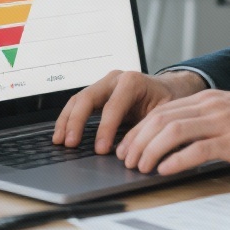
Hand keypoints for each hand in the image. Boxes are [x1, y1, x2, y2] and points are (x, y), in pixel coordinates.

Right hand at [52, 69, 205, 153]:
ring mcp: (104, 84)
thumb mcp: (165, 113)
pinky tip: (62, 135)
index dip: (105, 129)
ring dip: (66, 121)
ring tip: (60, 141)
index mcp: (133, 81)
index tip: (100, 149)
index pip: (113, 106)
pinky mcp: (98, 93)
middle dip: (77, 121)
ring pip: (78, 100)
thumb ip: (149, 128)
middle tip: (71, 143)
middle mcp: (115, 79)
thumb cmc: (167, 100)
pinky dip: (68, 119)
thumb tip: (136, 151)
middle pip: (88, 98)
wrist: (169, 88)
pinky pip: (78, 104)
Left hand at [115, 90, 229, 174]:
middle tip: (126, 159)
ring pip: (173, 131)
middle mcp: (211, 106)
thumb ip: (207, 120)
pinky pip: (197, 149)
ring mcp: (222, 122)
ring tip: (141, 167)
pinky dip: (175, 160)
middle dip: (137, 140)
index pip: (162, 110)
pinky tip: (165, 170)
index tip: (126, 146)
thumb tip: (179, 138)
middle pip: (161, 119)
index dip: (138, 129)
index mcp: (209, 98)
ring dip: (150, 150)